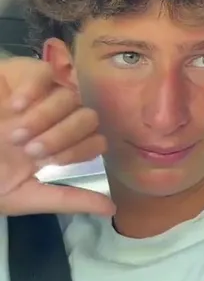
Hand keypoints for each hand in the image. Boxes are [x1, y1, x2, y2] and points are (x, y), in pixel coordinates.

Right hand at [0, 57, 111, 216]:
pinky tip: (15, 107)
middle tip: (32, 151)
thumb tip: (110, 209)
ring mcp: (37, 99)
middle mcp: (53, 121)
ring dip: (46, 117)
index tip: (50, 164)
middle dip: (64, 136)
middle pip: (87, 116)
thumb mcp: (23, 196)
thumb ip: (67, 199)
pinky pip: (43, 72)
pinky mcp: (17, 77)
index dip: (80, 150)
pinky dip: (34, 89)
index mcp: (58, 147)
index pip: (95, 140)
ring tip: (16, 134)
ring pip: (68, 95)